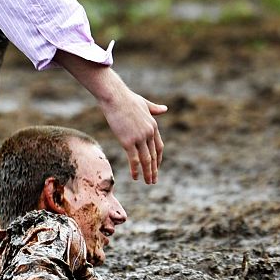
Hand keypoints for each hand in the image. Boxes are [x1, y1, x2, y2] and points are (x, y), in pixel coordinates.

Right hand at [52, 50, 167, 183]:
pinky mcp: (128, 141)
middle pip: (154, 156)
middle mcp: (149, 133)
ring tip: (149, 182)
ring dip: (148, 173)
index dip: (158, 158)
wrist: (114, 96)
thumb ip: (155, 109)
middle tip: (154, 180)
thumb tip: (165, 109)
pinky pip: (133, 159)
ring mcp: (139, 138)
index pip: (159, 146)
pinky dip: (135, 170)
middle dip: (154, 169)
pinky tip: (135, 177)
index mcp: (153, 126)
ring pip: (146, 160)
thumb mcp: (144, 104)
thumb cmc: (127, 98)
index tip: (157, 167)